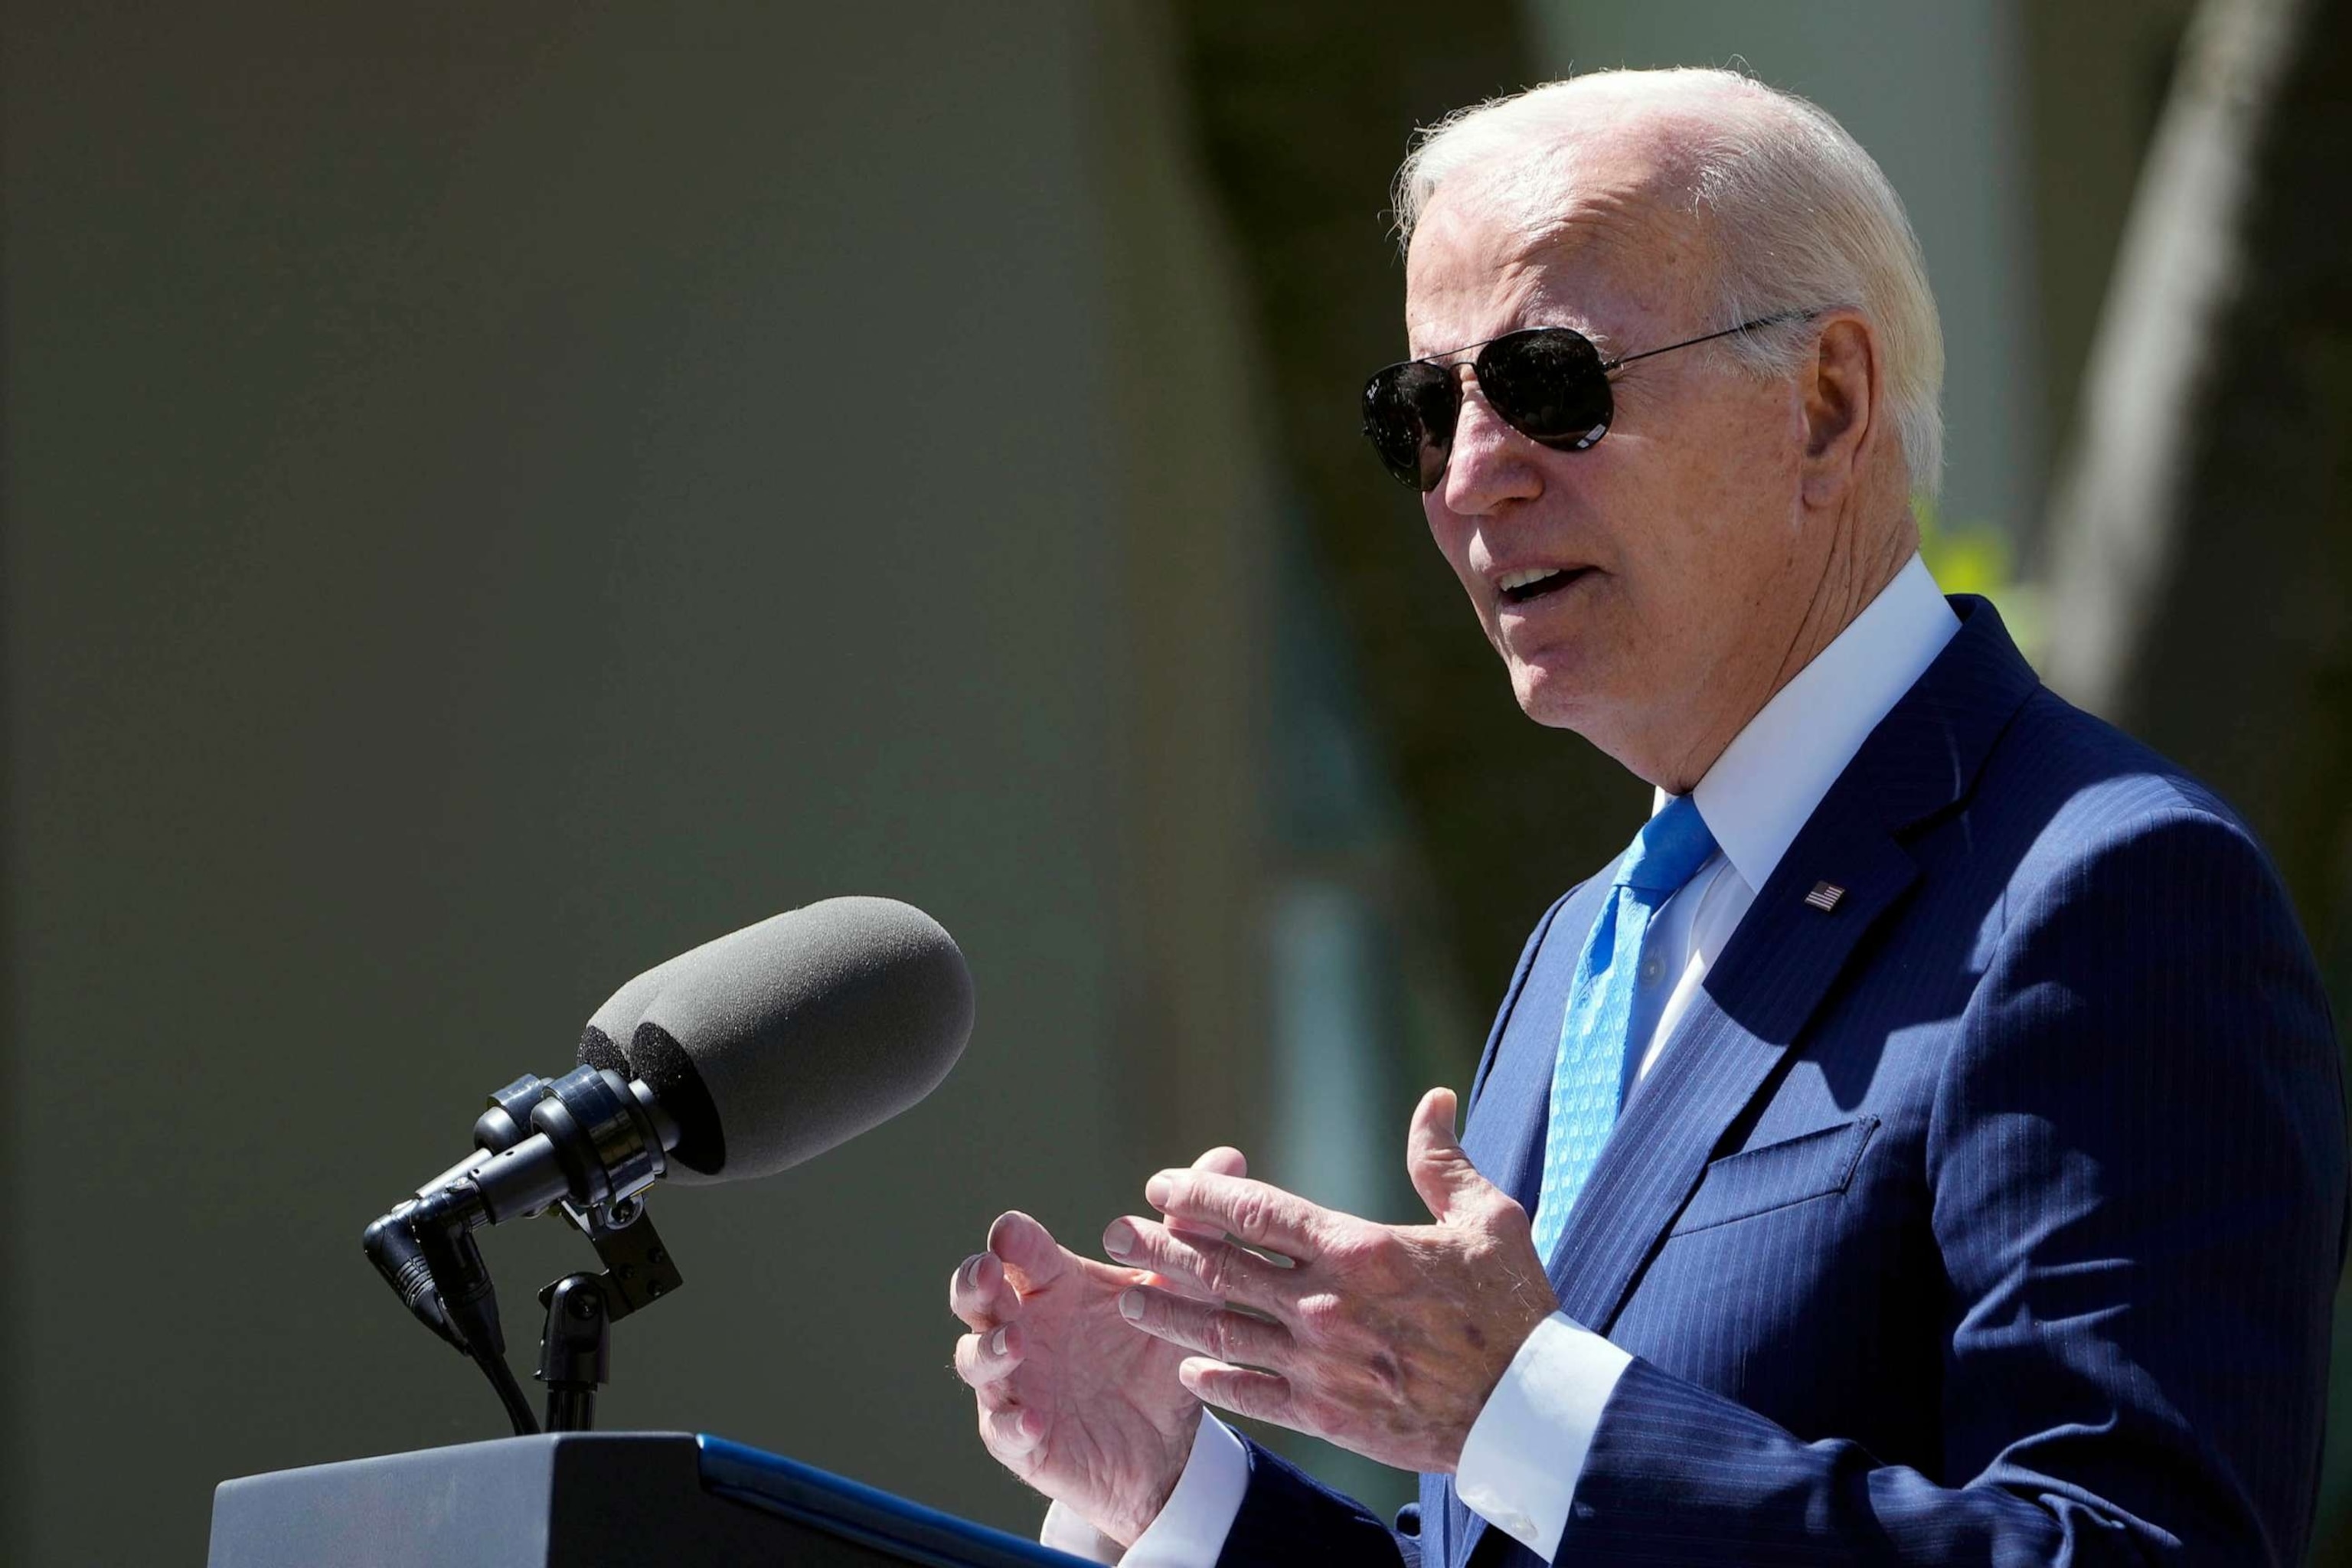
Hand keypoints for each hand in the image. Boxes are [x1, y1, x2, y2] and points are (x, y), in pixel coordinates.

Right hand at [949, 1147, 1246, 1546]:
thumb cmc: (1155, 1354)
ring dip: (987, 1349)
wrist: (1166, 1446)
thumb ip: (1195, 1230)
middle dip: (972, 1281)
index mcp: (1054, 1284)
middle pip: (975, 1295)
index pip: (1020, 1250)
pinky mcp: (1021, 1438)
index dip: (1011, 1240)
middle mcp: (1023, 1326)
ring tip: (1014, 1343)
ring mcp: (1015, 1382)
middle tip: (987, 1272)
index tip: (1011, 1233)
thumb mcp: (1183, 1293)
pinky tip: (1033, 1418)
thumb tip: (1228, 1155)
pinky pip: (1003, 1428)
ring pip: (975, 1358)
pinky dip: (1012, 1421)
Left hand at [1104, 1088, 1556, 1472]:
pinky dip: (1215, 1380)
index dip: (1200, 1194)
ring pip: (1224, 1331)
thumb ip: (1443, 1159)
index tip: (1163, 1185)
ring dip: (1169, 1312)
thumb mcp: (1487, 1219)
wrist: (1529, 1411)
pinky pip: (1254, 1395)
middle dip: (1160, 1247)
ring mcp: (1321, 1363)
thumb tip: (1434, 1098)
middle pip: (1221, 1268)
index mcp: (1358, 1249)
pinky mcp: (1328, 1415)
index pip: (1256, 1211)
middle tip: (1116, 1232)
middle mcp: (1326, 1304)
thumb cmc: (1511, 1308)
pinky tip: (1186, 1367)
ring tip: (1128, 1296)